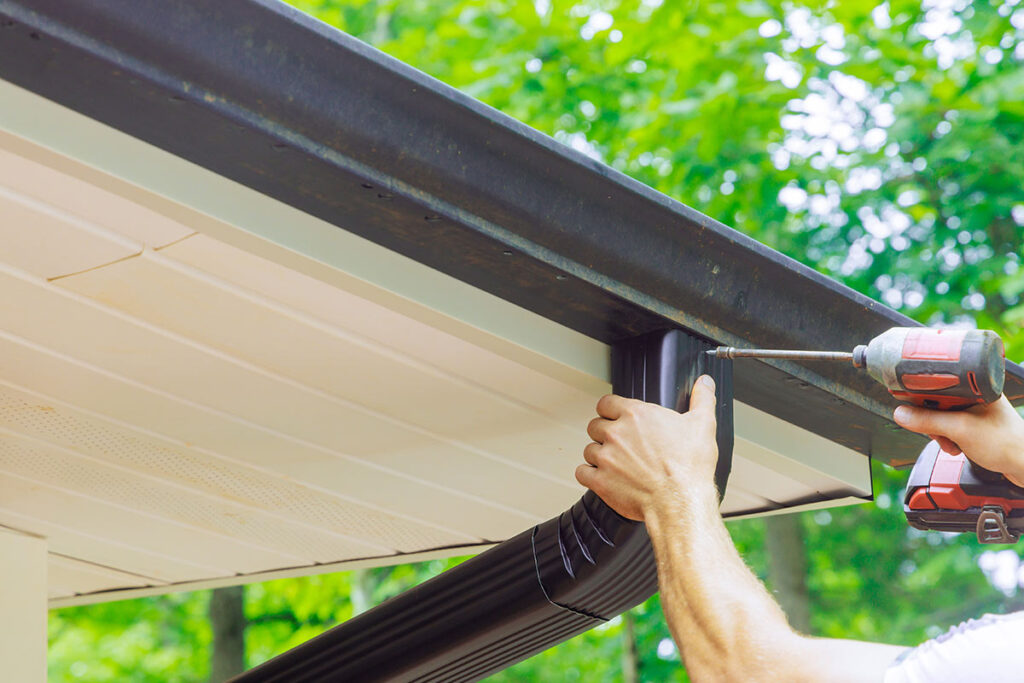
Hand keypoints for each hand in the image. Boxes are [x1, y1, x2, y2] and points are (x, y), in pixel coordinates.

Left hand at [574, 374, 718, 520]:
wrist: (681, 502)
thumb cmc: (690, 468)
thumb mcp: (703, 425)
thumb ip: (702, 399)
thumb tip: (704, 383)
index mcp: (636, 415)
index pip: (606, 403)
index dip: (611, 410)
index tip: (616, 417)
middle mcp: (616, 433)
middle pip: (595, 426)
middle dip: (605, 434)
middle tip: (620, 444)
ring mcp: (606, 458)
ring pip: (589, 450)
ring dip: (599, 456)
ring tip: (616, 463)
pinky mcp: (600, 481)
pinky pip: (581, 473)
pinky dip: (590, 475)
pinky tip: (603, 477)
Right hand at [893, 395, 1023, 486]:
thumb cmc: (1007, 444)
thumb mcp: (959, 430)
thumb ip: (928, 421)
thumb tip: (901, 413)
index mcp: (977, 386)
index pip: (939, 383)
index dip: (923, 395)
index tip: (913, 406)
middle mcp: (978, 395)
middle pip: (938, 401)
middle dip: (933, 421)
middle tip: (938, 433)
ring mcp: (978, 411)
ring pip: (944, 416)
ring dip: (941, 433)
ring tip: (951, 444)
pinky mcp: (977, 425)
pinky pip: (953, 427)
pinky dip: (949, 438)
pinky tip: (955, 446)